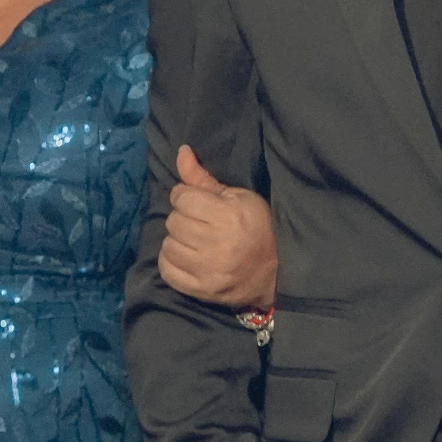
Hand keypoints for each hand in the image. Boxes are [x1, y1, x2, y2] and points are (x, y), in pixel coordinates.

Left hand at [160, 146, 277, 312]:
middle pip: (173, 221)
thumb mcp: (238, 197)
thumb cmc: (257, 227)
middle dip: (183, 218)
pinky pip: (167, 271)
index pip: (182, 197)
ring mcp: (207, 270)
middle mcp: (216, 243)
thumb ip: (204, 178)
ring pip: (168, 246)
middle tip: (199, 223)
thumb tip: (181, 152)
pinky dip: (171, 262)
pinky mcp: (201, 290)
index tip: (197, 202)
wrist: (275, 272)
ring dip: (177, 241)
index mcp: (228, 215)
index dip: (186, 196)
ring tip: (194, 241)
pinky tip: (186, 257)